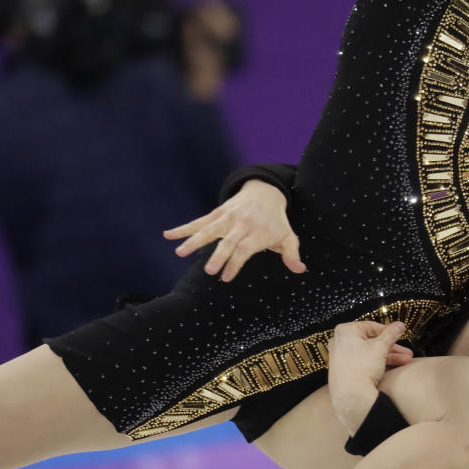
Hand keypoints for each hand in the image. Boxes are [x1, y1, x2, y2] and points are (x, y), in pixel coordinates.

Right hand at [163, 179, 305, 281]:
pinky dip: (183, 228)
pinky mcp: (217, 213)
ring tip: (179, 253)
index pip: (245, 250)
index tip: (226, 278)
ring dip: (194, 241)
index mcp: (258, 233)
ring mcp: (227, 218)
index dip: (236, 263)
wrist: (265, 191)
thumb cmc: (276, 221)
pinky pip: (199, 222)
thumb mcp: (288, 236)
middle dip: (218, 256)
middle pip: (228, 242)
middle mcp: (241, 225)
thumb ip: (292, 254)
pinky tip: (167, 235)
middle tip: (208, 271)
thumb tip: (301, 270)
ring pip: (209, 230)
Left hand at [328, 321, 412, 433]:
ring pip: (369, 352)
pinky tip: (393, 366)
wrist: (351, 396)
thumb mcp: (380, 347)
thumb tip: (399, 324)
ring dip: (389, 356)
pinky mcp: (344, 370)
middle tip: (406, 352)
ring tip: (406, 361)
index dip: (388, 331)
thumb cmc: (362, 367)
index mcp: (345, 331)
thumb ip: (391, 334)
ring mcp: (341, 357)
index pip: (371, 326)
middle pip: (371, 341)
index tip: (399, 334)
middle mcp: (340, 342)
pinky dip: (377, 363)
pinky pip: (363, 362)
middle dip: (392, 347)